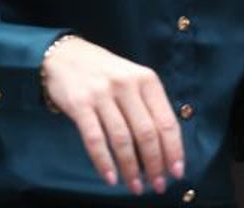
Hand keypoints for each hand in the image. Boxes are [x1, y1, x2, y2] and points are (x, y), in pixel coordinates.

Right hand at [42, 35, 183, 194]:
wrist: (66, 55)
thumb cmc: (106, 73)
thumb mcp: (134, 80)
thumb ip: (148, 106)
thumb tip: (164, 146)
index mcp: (148, 80)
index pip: (166, 121)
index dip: (174, 149)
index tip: (177, 171)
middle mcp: (128, 86)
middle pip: (147, 133)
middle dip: (155, 164)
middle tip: (158, 185)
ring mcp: (103, 95)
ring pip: (122, 139)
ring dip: (131, 168)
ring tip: (136, 186)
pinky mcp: (80, 105)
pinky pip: (94, 139)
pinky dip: (104, 162)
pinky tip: (111, 178)